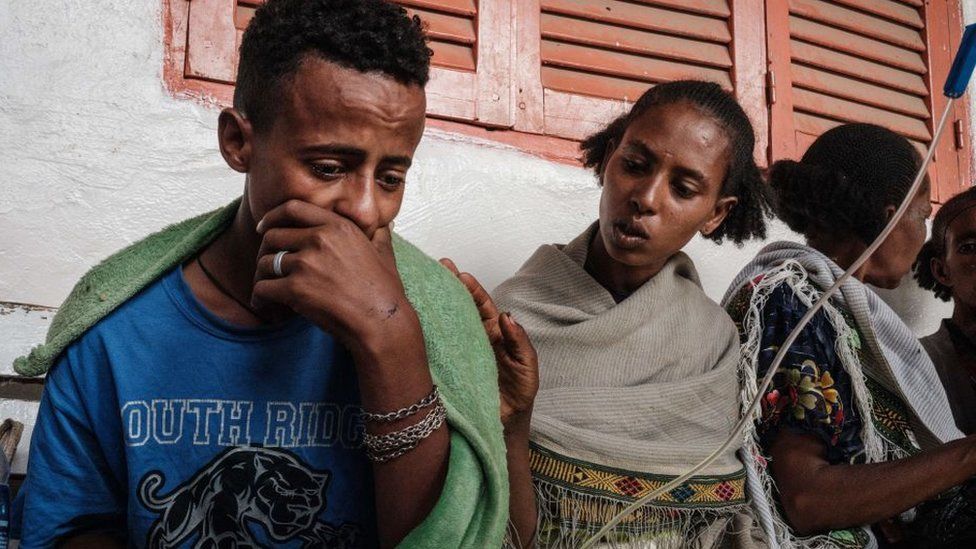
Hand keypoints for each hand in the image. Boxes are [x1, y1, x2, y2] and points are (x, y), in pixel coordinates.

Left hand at [252, 200, 417, 354]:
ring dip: (262, 277)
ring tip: (266, 289)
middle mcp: (320, 239)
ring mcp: (306, 263)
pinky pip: (263, 288)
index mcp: (338, 226)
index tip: (264, 226)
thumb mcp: (385, 253)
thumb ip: (378, 235)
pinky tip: (264, 305)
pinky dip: (259, 298)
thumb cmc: (384, 291)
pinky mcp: (296, 289)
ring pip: (265, 263)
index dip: (272, 216)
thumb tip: (383, 224)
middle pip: (273, 236)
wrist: (382, 321)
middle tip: (266, 266)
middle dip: (264, 251)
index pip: (293, 208)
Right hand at [439, 258, 538, 428]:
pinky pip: (435, 349)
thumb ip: (520, 342)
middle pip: (460, 308)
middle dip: (449, 287)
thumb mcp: (527, 367)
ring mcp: (458, 352)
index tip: (460, 275)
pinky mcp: (446, 368)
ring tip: (422, 286)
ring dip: (435, 305)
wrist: (504, 425)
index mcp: (494, 334)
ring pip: (445, 324)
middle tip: (437, 268)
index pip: (482, 306)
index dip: (471, 289)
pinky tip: (415, 321)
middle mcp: (474, 338)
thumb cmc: (518, 394)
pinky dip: (425, 335)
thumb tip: (507, 316)